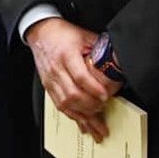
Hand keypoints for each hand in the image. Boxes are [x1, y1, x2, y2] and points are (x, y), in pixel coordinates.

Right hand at [25, 18, 111, 140]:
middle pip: (73, 94)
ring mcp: (51, 80)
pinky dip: (73, 116)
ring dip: (82, 116)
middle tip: (103, 109)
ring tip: (96, 125)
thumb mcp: (84, 35)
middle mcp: (57, 69)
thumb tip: (117, 59)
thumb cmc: (63, 33)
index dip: (94, 88)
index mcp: (67, 54)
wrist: (41, 32)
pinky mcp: (48, 87)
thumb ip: (100, 47)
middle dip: (90, 106)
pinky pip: (60, 105)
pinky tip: (83, 123)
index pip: (80, 76)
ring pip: (65, 103)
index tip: (105, 96)